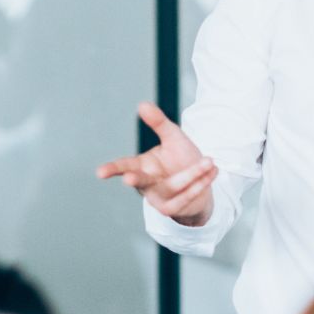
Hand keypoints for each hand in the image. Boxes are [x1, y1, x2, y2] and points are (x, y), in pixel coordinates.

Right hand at [96, 103, 216, 225]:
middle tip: (128, 178)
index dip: (112, 169)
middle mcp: (146, 184)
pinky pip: (185, 197)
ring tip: (210, 160)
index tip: (100, 173)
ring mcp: (158, 199)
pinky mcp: (173, 209)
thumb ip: (159, 123)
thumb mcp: (173, 137)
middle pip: (140, 181)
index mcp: (141, 166)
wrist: (202, 181)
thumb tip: (142, 104)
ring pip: (172, 186)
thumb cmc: (182, 159)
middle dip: (134, 179)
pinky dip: (200, 183)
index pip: (124, 166)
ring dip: (192, 173)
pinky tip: (212, 172)